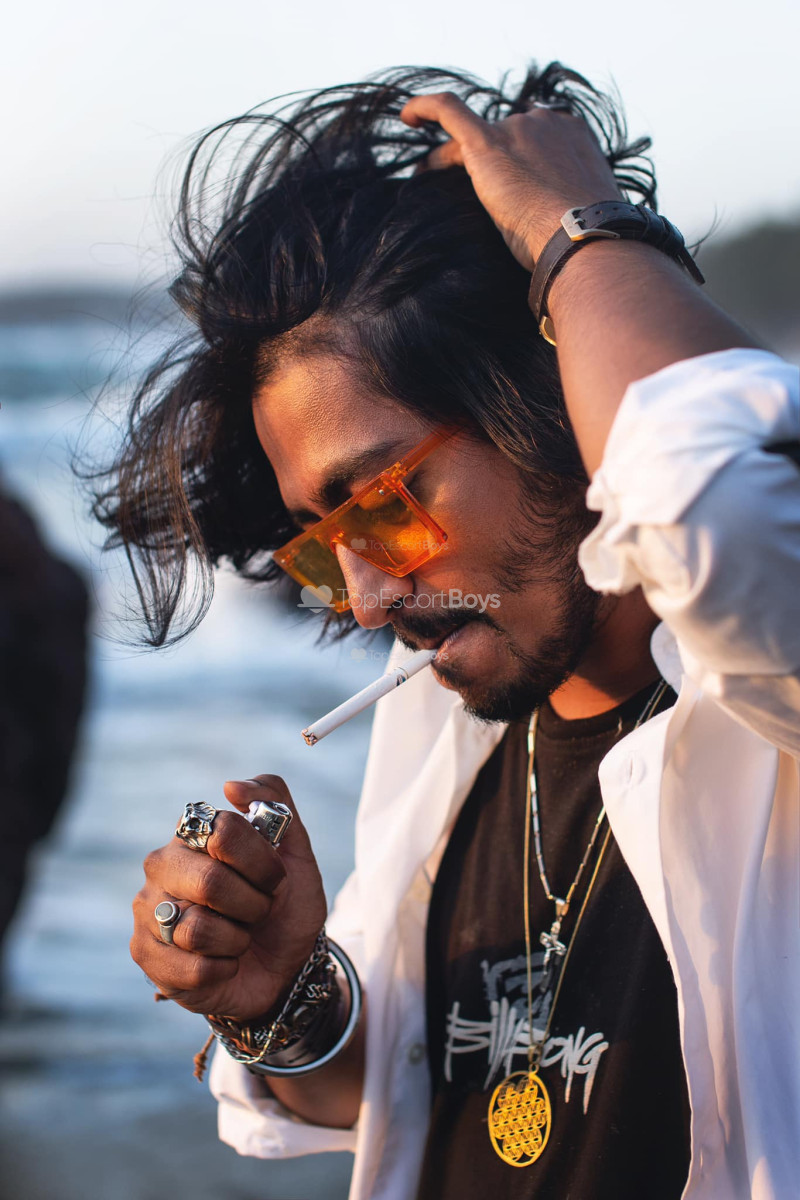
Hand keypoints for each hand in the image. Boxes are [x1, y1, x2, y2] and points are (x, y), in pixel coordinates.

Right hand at [131, 775, 326, 1020]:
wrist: (284, 967)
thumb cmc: (283, 906)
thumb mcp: (296, 853)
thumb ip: (275, 802)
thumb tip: (231, 786)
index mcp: (195, 833)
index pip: (224, 830)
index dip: (262, 862)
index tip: (275, 879)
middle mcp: (162, 865)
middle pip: (210, 882)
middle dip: (252, 905)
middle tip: (258, 912)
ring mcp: (148, 911)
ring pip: (197, 928)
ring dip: (238, 940)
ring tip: (238, 938)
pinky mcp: (145, 956)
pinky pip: (192, 969)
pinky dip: (223, 969)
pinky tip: (223, 962)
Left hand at [400, 94, 622, 269]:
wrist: (585, 237)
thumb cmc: (585, 239)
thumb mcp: (580, 214)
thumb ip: (563, 204)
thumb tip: (549, 233)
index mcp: (572, 136)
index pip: (532, 138)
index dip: (511, 156)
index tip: (499, 183)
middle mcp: (545, 122)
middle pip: (501, 136)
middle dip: (479, 161)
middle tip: (456, 191)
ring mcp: (517, 128)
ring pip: (471, 135)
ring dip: (449, 158)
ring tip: (426, 181)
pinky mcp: (488, 143)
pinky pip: (448, 110)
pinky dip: (425, 108)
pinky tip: (406, 118)